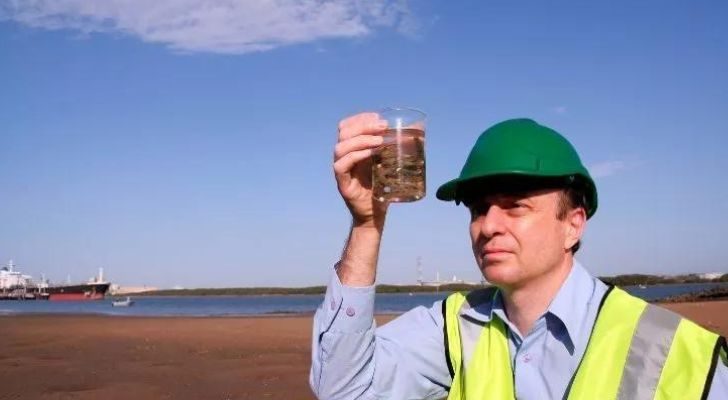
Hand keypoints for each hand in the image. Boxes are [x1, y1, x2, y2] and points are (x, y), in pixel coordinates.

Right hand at [334, 112, 389, 228]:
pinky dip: (356, 156)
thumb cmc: (382, 186)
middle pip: (343, 132)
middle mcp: (344, 156)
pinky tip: (371, 153)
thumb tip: (413, 130)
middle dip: (363, 125)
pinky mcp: (342, 182)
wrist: (375, 213)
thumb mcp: (388, 162)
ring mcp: (341, 169)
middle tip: (383, 127)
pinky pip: (341, 165)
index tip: (378, 117)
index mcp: (352, 148)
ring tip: (379, 141)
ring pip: (340, 147)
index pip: (347, 126)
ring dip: (361, 140)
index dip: (361, 118)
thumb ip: (393, 147)